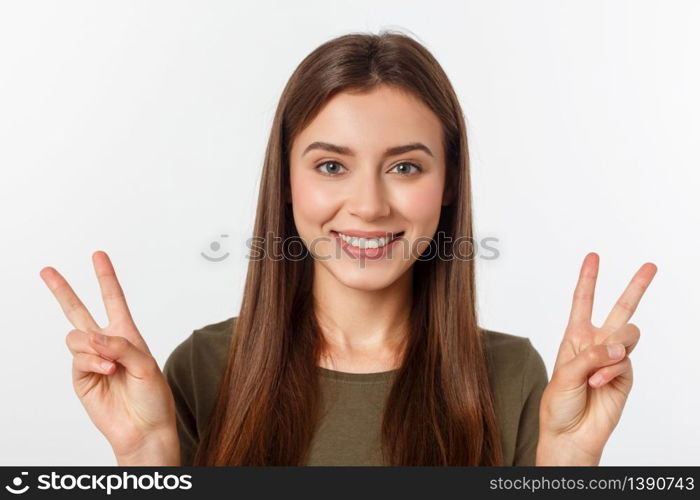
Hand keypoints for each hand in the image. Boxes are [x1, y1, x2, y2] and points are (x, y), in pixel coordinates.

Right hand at [40, 250, 178, 464]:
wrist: (144, 428)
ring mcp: (92, 361)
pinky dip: (92, 361)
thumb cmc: (153, 398)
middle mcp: (107, 344)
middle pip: (79, 311)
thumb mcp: (147, 365)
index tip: (98, 255)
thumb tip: (93, 337)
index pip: (114, 300)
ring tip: (112, 364)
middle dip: (63, 290)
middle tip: (47, 271)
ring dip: (93, 346)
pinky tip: (107, 371)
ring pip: (76, 336)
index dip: (106, 277)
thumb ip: (121, 346)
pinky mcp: (81, 378)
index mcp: (127, 335)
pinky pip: (78, 359)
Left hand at [536, 252, 656, 464]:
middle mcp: (596, 344)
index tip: (593, 257)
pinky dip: (610, 371)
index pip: (583, 302)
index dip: (588, 279)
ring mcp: (613, 359)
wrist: (570, 434)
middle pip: (620, 309)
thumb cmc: (559, 404)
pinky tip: (598, 383)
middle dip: (636, 287)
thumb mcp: (564, 374)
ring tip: (597, 367)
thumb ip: (590, 355)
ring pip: (628, 335)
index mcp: (575, 338)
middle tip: (650, 266)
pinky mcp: (625, 376)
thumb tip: (617, 346)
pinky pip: (625, 362)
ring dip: (612, 348)